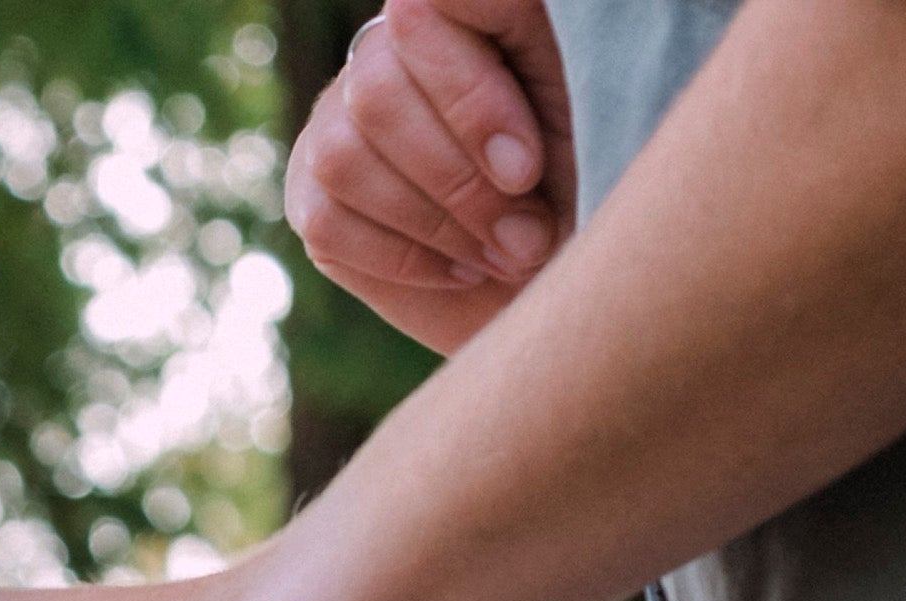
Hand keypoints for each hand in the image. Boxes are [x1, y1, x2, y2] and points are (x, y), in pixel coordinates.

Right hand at [289, 0, 578, 354]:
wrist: (566, 268)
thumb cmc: (591, 175)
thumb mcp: (591, 103)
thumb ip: (535, 47)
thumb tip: (456, 50)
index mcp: (459, 10)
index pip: (425, 9)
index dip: (469, 97)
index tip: (524, 170)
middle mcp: (387, 50)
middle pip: (378, 92)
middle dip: (457, 180)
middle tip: (527, 236)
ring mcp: (339, 121)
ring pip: (344, 158)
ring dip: (434, 223)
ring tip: (504, 255)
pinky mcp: (313, 195)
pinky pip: (327, 220)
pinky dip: (402, 257)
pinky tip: (462, 269)